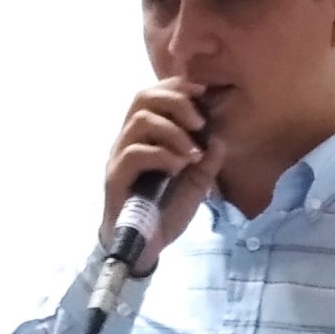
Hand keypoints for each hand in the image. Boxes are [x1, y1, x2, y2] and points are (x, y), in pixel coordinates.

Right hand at [100, 79, 223, 273]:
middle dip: (176, 102)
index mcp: (146, 134)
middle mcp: (128, 139)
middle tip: (199, 122)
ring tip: (191, 152)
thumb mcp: (196, 182)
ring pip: (140, 121)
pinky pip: (134, 153)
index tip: (204, 92)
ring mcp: (119, 157)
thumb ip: (208, 159)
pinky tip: (178, 167)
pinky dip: (162, 155)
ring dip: (173, 131)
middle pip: (143, 97)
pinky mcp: (115, 178)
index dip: (177, 86)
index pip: (154, 94)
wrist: (146, 247)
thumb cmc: (166, 210)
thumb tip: (219, 137)